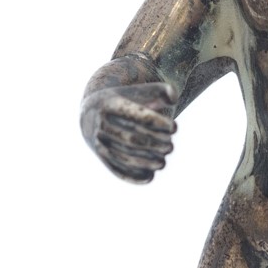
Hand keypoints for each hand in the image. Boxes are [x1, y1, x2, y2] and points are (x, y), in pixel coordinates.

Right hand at [80, 56, 176, 182]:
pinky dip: (133, 176)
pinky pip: (116, 169)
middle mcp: (100, 123)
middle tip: (170, 147)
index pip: (138, 116)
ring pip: (124, 157)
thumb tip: (173, 99)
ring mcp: (98, 141)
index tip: (175, 127)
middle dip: (155, 145)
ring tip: (162, 163)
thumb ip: (161, 90)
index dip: (159, 123)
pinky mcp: (100, 156)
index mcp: (110, 103)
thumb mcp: (140, 91)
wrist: (93, 112)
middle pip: (132, 139)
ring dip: (146, 163)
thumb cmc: (125, 100)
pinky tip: (150, 177)